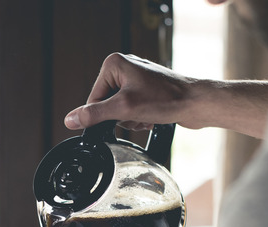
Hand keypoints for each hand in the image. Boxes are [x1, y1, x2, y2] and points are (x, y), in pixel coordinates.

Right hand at [65, 53, 196, 131]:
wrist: (197, 103)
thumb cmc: (167, 99)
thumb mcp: (124, 109)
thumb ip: (95, 115)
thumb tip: (71, 120)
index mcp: (114, 64)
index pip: (93, 99)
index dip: (103, 115)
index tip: (119, 118)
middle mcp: (124, 67)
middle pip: (106, 104)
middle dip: (121, 117)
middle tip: (137, 115)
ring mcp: (136, 77)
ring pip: (119, 109)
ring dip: (131, 119)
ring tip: (146, 115)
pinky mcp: (145, 88)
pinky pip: (131, 109)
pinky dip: (139, 117)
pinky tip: (152, 117)